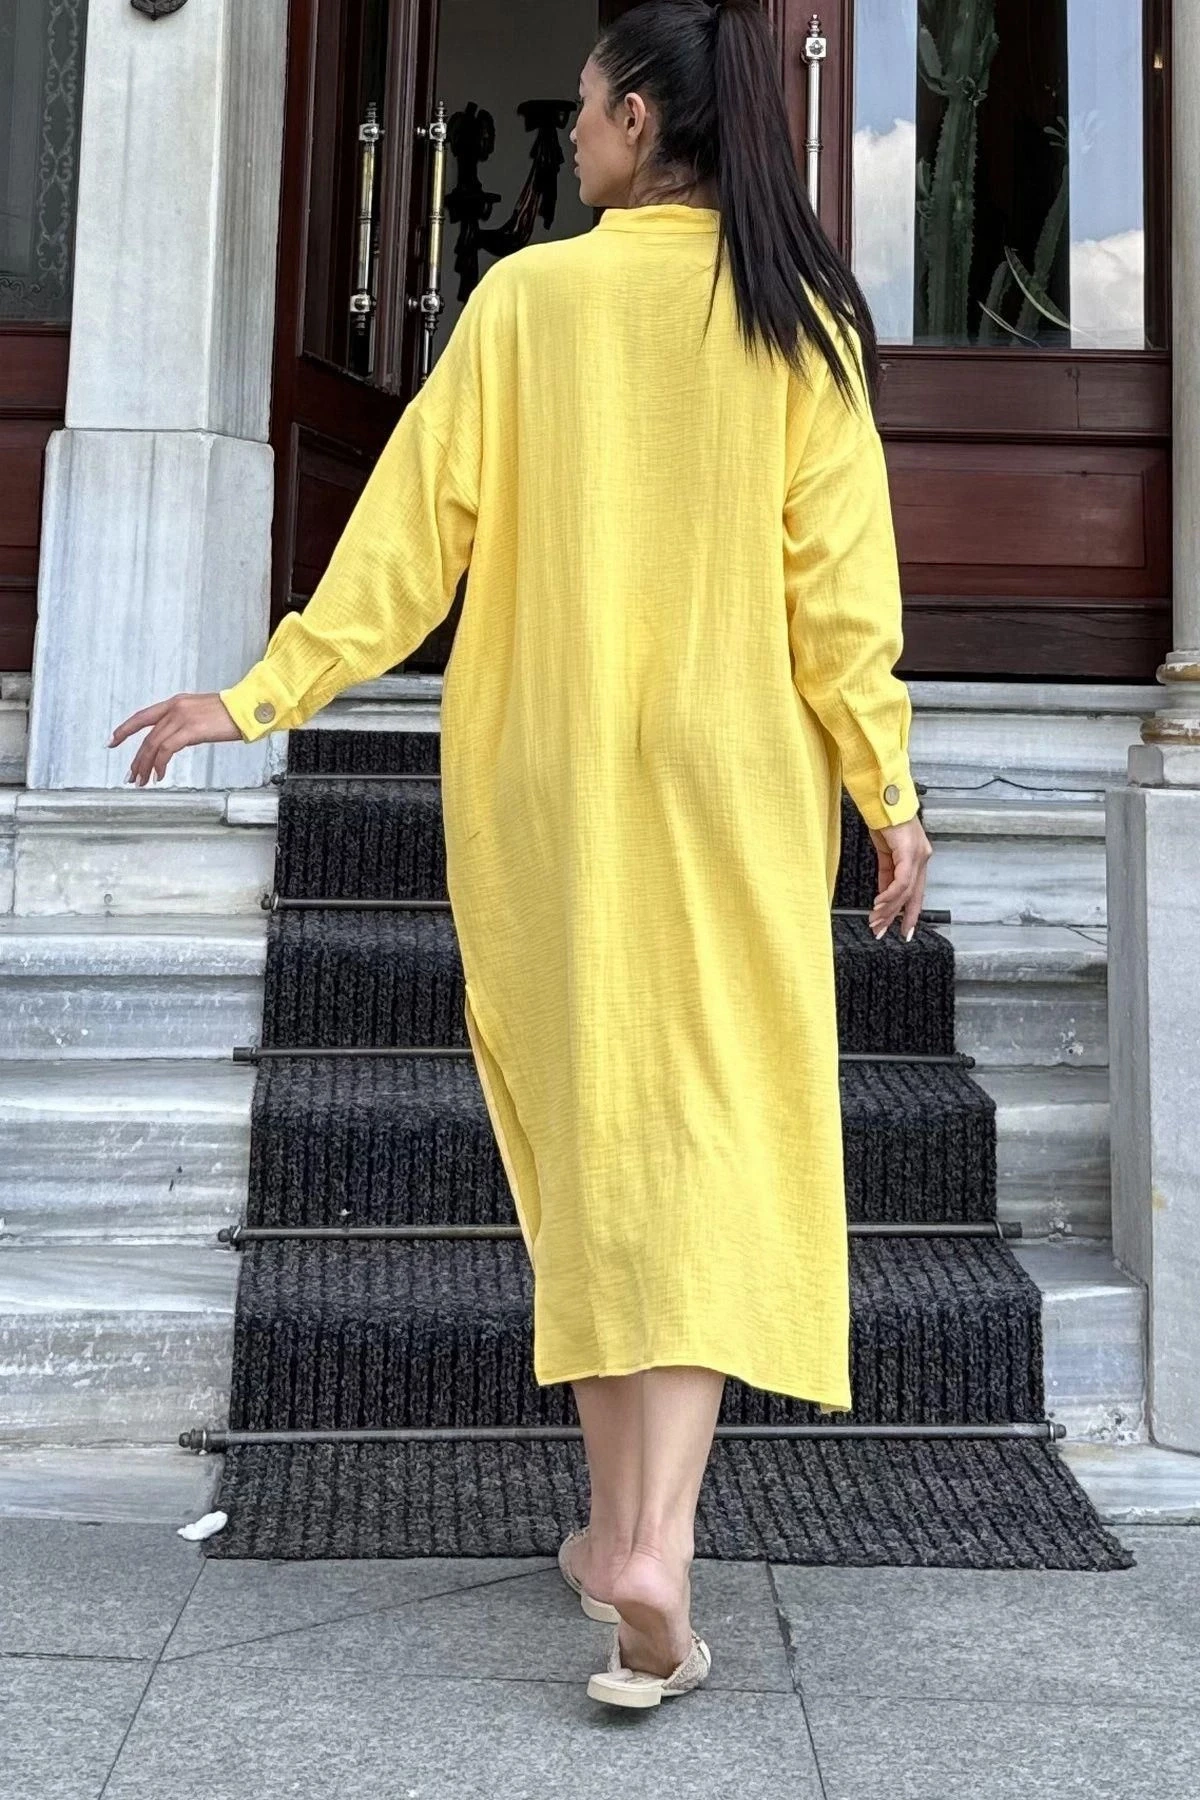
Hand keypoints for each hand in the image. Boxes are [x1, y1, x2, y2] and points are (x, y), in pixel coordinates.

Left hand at [108, 692, 243, 784]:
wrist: (248, 708)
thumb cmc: (233, 713)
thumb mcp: (203, 714)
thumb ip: (186, 724)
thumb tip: (179, 740)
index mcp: (176, 703)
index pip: (143, 717)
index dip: (125, 729)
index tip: (113, 740)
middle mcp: (175, 708)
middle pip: (146, 736)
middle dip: (137, 758)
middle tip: (131, 775)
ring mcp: (182, 718)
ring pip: (153, 745)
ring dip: (145, 766)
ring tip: (142, 780)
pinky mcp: (190, 730)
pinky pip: (166, 750)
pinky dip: (160, 764)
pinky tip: (160, 774)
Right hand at [867, 813, 932, 940]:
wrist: (882, 799)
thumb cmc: (884, 819)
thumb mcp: (884, 852)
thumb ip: (887, 872)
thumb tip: (883, 895)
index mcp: (918, 857)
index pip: (916, 891)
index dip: (910, 912)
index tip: (904, 930)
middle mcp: (922, 857)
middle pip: (913, 896)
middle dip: (898, 918)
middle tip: (884, 932)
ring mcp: (918, 855)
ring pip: (906, 892)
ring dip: (888, 910)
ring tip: (876, 922)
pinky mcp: (909, 852)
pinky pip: (901, 881)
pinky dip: (889, 895)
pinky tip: (878, 904)